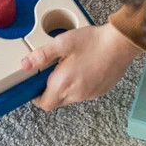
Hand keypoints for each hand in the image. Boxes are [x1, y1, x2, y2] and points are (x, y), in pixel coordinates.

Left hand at [21, 23, 139, 110]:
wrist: (121, 44)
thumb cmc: (93, 42)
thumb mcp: (62, 43)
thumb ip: (41, 55)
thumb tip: (25, 65)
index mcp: (64, 84)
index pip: (44, 104)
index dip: (36, 97)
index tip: (36, 84)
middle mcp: (76, 94)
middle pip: (56, 102)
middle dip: (50, 90)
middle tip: (52, 71)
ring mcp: (90, 95)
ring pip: (70, 98)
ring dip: (65, 87)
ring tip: (69, 66)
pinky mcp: (100, 91)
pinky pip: (83, 94)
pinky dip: (79, 85)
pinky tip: (83, 68)